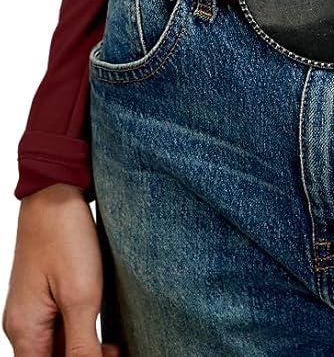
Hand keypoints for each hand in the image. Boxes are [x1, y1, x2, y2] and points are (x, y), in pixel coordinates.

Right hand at [3, 183, 122, 355]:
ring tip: (112, 348)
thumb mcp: (81, 296)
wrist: (56, 192)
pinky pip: (57, 329)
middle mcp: (22, 325)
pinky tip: (102, 333)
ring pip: (55, 348)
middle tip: (113, 354)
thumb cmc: (65, 237)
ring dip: (82, 352)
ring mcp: (31, 311)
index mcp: (25, 330)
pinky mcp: (42, 297)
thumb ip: (82, 345)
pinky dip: (78, 336)